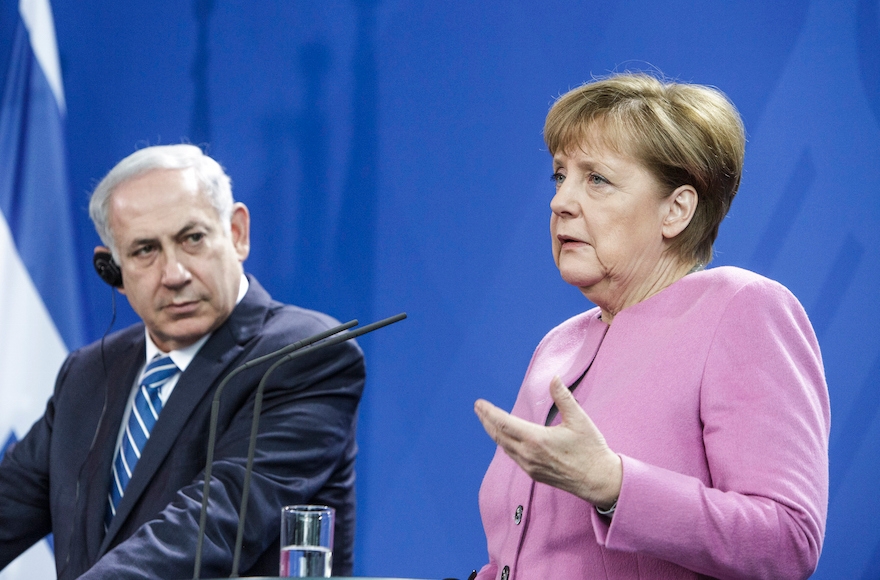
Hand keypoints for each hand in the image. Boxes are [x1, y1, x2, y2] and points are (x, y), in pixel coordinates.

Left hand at [474, 376, 621, 507]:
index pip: (504, 423)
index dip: (489, 412)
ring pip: (504, 447)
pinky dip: (505, 444)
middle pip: (498, 435)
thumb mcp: (579, 419)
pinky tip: (505, 438)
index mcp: (536, 439)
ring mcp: (530, 466)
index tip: (479, 403)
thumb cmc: (591, 449)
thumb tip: (554, 378)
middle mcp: (528, 454)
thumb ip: (563, 397)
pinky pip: (513, 456)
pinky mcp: (534, 474)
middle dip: (486, 420)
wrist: (599, 480)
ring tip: (487, 421)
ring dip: (494, 432)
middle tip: (478, 409)